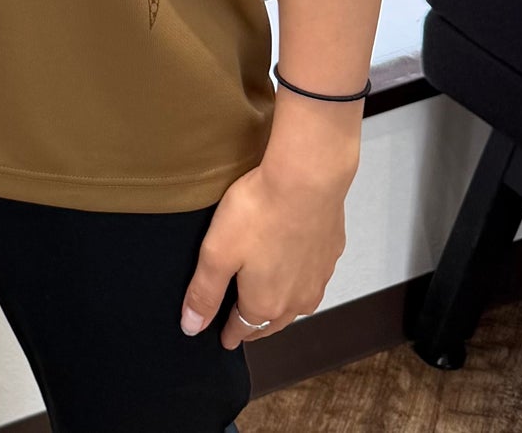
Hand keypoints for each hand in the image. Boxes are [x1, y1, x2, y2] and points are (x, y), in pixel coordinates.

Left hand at [181, 156, 349, 348]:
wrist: (306, 181)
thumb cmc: (258, 212)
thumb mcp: (217, 252)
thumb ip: (205, 291)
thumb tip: (192, 326)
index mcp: (265, 302)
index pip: (244, 328)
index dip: (231, 333)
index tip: (225, 340)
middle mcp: (296, 298)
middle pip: (271, 320)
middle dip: (255, 325)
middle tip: (243, 327)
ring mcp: (317, 277)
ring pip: (296, 303)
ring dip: (281, 307)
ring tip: (268, 304)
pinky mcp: (329, 254)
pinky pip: (312, 277)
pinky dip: (300, 280)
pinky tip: (294, 269)